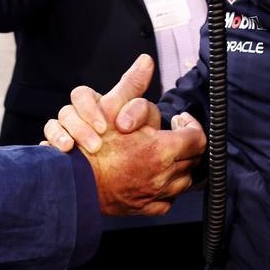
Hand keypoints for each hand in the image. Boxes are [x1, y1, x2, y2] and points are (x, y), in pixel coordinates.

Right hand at [43, 55, 205, 215]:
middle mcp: (163, 175)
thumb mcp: (110, 108)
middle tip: (174, 134)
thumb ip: (131, 84)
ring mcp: (155, 194)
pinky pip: (167, 200)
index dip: (191, 125)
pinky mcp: (146, 208)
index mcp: (160, 150)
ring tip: (165, 155)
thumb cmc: (89, 150)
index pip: (196, 138)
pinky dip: (165, 189)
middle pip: (192, 159)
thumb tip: (145, 61)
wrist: (72, 184)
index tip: (181, 120)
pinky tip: (155, 178)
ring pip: (182, 181)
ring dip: (178, 166)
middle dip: (185, 144)